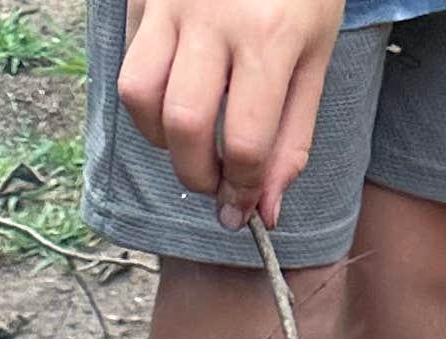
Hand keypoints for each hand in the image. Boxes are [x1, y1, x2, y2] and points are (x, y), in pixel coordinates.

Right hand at [117, 0, 345, 228]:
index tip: (241, 205)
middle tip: (213, 178)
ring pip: (138, 96)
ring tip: (188, 135)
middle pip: (183, 127)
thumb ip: (292, 136)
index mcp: (270, 36)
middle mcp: (215, 19)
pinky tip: (177, 85)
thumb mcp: (315, 54)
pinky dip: (147, 93)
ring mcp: (171, 2)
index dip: (242, 189)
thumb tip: (265, 210)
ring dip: (158, 136)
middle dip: (196, 174)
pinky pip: (130, 60)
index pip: (246, 142)